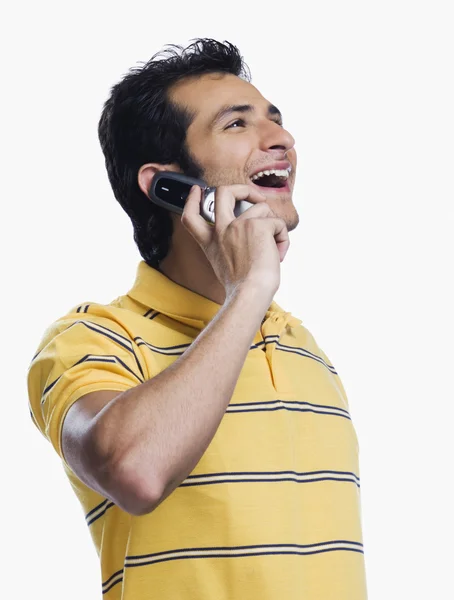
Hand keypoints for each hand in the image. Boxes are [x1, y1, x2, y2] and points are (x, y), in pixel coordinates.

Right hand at [181, 184, 289, 299]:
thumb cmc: (243, 286)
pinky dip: (283, 238)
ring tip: (274, 248)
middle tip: (255, 196)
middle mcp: (221, 230)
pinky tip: (278, 254)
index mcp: (211, 242)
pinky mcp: (258, 225)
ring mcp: (238, 225)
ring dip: (273, 225)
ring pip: (262, 208)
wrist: (250, 293)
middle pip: (224, 193)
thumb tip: (253, 233)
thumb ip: (230, 246)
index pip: (191, 216)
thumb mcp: (225, 264)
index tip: (196, 190)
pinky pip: (277, 223)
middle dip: (242, 189)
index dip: (192, 200)